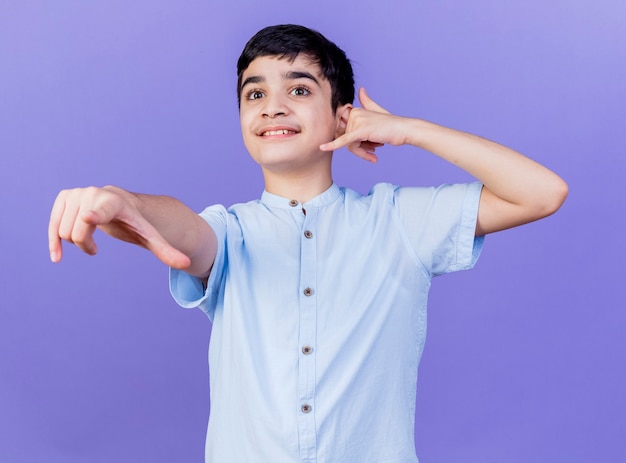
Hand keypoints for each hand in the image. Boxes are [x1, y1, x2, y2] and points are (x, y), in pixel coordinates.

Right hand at [48, 186, 190, 268]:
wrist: (119, 203)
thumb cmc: (135, 222)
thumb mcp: (149, 236)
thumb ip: (166, 250)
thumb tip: (187, 264)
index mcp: (114, 204)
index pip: (103, 211)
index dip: (95, 214)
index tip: (90, 217)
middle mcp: (93, 194)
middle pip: (77, 234)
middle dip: (85, 245)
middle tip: (96, 248)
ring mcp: (76, 194)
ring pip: (64, 232)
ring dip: (75, 243)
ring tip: (89, 240)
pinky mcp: (64, 197)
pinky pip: (52, 225)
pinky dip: (53, 242)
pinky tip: (57, 257)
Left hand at [320, 88, 408, 161]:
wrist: (404, 130)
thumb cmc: (391, 125)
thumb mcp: (377, 111)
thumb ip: (367, 102)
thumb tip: (361, 90)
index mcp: (356, 111)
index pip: (347, 132)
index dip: (356, 143)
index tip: (367, 146)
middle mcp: (355, 114)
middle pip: (348, 140)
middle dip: (360, 149)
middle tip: (373, 151)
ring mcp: (357, 122)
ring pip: (351, 145)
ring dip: (363, 152)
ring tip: (375, 152)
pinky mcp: (360, 131)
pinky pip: (345, 141)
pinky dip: (333, 145)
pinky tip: (323, 148)